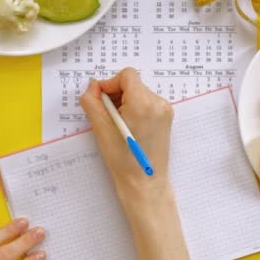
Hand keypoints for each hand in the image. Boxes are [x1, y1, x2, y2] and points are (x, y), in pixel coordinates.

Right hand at [80, 68, 190, 259]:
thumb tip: (93, 86)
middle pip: (132, 84)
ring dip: (125, 103)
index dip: (110, 84)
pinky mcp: (166, 118)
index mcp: (144, 103)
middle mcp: (158, 103)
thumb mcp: (101, 129)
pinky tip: (128, 128)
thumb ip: (93, 102)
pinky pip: (146, 103)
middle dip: (117, 95)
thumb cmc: (123, 161)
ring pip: (139, 93)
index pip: (127, 76)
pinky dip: (134, 109)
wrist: (144, 184)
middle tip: (107, 116)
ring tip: (118, 125)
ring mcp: (165, 110)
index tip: (101, 100)